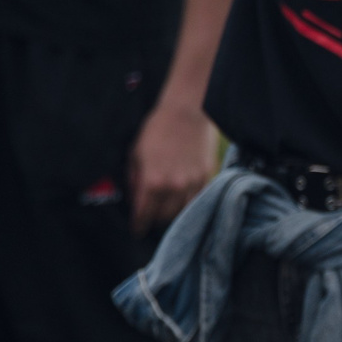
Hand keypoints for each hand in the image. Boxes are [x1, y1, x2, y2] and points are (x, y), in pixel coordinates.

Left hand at [129, 97, 215, 233]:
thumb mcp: (136, 154)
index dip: (139, 225)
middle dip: (155, 219)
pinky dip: (190, 201)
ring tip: (167, 210)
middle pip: (164, 217)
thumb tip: (135, 198)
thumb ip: (135, 180)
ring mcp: (193, 182)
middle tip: (151, 217)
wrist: (187, 111)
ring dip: (173, 212)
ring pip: (183, 210)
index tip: (137, 230)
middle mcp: (174, 186)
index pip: (144, 215)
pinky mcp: (207, 175)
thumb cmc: (157, 129)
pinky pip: (198, 197)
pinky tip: (183, 198)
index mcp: (152, 182)